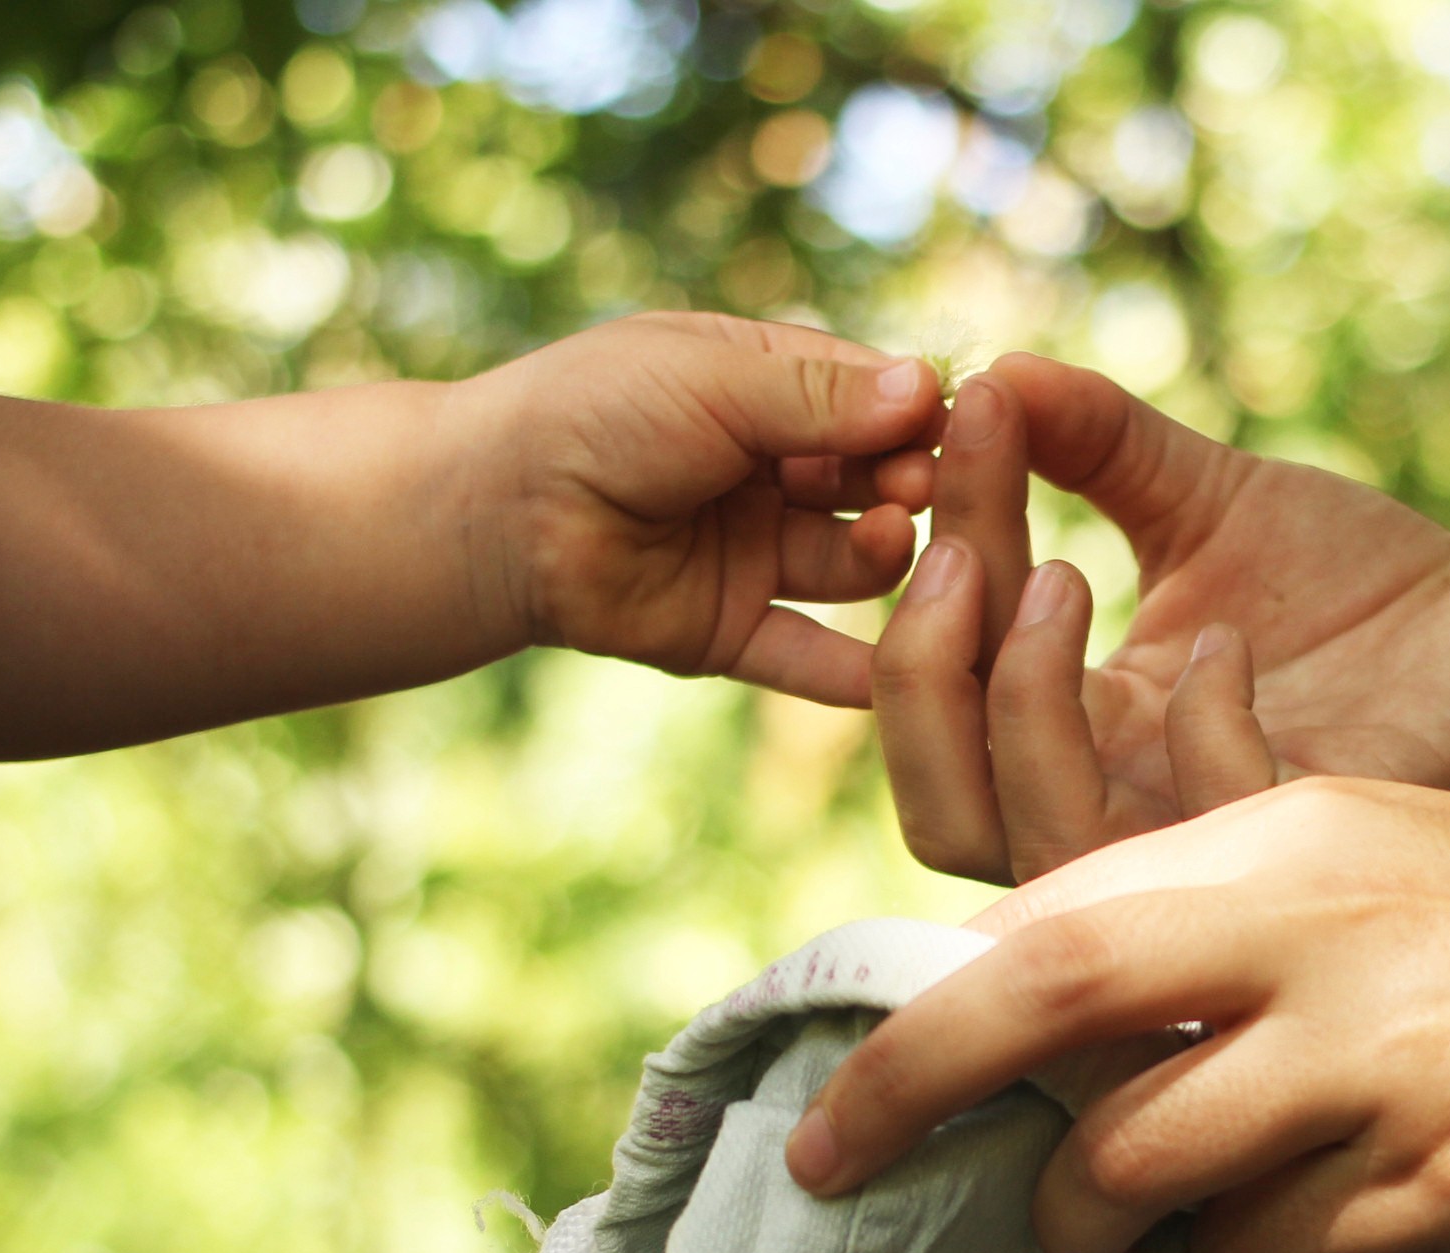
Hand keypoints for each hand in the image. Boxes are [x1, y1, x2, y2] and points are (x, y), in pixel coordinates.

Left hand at [449, 312, 944, 705]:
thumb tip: (931, 390)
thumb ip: (820, 396)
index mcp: (765, 391)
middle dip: (906, 486)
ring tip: (880, 542)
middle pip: (876, 484)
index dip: (915, 417)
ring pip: (853, 566)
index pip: (873, 402)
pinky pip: (806, 658)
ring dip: (881, 557)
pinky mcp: (728, 633)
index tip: (955, 429)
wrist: (493, 509)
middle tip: (913, 489)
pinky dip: (853, 673)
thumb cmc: (593, 412)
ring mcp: (753, 555)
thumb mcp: (714, 382)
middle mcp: (770, 474)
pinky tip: (902, 672)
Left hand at [784, 778, 1449, 1252]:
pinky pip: (1268, 1251)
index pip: (1045, 919)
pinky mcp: (1438, 1181)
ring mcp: (1378, 1062)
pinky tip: (1284, 1239)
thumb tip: (1055, 943)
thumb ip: (1225, 884)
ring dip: (1100, 1222)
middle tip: (832, 1170)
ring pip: (1147, 1169)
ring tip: (1105, 1234)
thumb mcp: (1390, 852)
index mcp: (1290, 836)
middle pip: (1045, 1018)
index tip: (843, 1097)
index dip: (920, 1020)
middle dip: (915, 1102)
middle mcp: (1313, 934)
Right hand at [870, 354, 1449, 882]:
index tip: (965, 424)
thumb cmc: (1360, 580)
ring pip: (1040, 853)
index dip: (927, 574)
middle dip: (925, 682)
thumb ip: (1095, 442)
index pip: (938, 698)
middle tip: (977, 553)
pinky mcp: (1308, 858)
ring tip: (1068, 573)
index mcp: (1077, 733)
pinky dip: (1198, 729)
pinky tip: (1235, 644)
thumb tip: (989, 371)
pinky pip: (1201, 835)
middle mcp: (1121, 813)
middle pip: (941, 817)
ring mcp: (1209, 850)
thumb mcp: (1207, 495)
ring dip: (1024, 710)